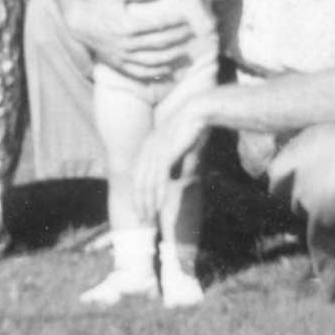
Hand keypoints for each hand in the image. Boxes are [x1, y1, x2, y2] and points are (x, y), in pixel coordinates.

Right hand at [67, 0, 193, 79]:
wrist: (80, 24)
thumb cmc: (101, 6)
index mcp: (127, 25)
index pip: (158, 24)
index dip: (174, 21)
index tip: (186, 17)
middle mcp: (127, 44)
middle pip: (159, 43)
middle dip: (178, 38)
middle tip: (192, 32)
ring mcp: (123, 57)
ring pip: (153, 61)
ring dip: (172, 57)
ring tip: (186, 52)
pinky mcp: (120, 65)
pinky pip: (142, 73)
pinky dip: (157, 73)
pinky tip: (170, 70)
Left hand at [133, 95, 207, 218]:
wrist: (197, 112)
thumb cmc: (192, 129)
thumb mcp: (180, 149)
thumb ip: (176, 164)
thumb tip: (175, 179)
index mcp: (148, 146)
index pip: (137, 176)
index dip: (137, 194)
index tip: (140, 209)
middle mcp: (147, 149)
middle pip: (139, 182)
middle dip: (139, 203)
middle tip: (142, 221)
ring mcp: (155, 151)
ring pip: (147, 183)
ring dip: (148, 203)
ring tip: (149, 218)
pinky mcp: (166, 153)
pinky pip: (159, 179)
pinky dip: (159, 194)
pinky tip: (159, 207)